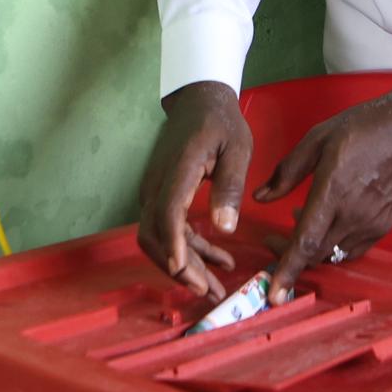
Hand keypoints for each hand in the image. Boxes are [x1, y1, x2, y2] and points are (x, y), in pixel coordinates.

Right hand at [136, 80, 251, 301]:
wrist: (199, 101)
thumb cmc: (221, 123)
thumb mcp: (237, 149)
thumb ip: (230, 186)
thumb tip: (226, 227)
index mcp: (178, 170)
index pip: (167, 212)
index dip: (173, 244)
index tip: (184, 270)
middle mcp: (157, 185)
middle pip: (154, 235)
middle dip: (179, 267)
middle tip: (208, 291)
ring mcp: (156, 192)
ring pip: (159, 238)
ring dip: (184, 266)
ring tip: (215, 287)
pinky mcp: (162, 197)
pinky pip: (169, 231)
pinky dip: (190, 250)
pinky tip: (220, 261)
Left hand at [252, 91, 391, 301]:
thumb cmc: (361, 129)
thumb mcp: (316, 140)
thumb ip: (286, 172)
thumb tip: (260, 197)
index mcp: (333, 193)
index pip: (306, 243)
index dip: (288, 270)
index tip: (275, 295)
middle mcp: (353, 215)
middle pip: (316, 254)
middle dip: (290, 255)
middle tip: (274, 239)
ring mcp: (371, 224)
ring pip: (334, 253)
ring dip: (312, 248)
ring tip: (301, 220)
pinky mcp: (383, 226)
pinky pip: (353, 249)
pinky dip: (334, 245)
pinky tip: (328, 224)